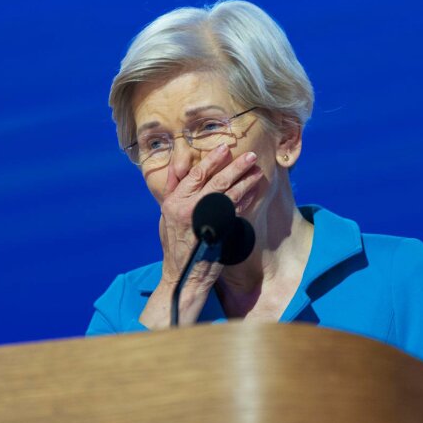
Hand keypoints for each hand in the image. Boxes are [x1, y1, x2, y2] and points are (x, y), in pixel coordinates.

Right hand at [139, 144, 262, 327]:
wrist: (184, 274)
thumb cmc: (174, 242)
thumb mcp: (165, 214)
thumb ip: (172, 188)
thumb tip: (178, 164)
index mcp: (176, 202)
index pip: (197, 174)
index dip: (212, 159)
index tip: (225, 148)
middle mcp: (191, 210)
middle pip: (217, 181)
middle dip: (236, 166)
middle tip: (250, 156)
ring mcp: (207, 222)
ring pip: (231, 195)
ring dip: (246, 181)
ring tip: (257, 171)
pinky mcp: (221, 232)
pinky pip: (237, 211)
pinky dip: (246, 199)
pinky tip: (253, 191)